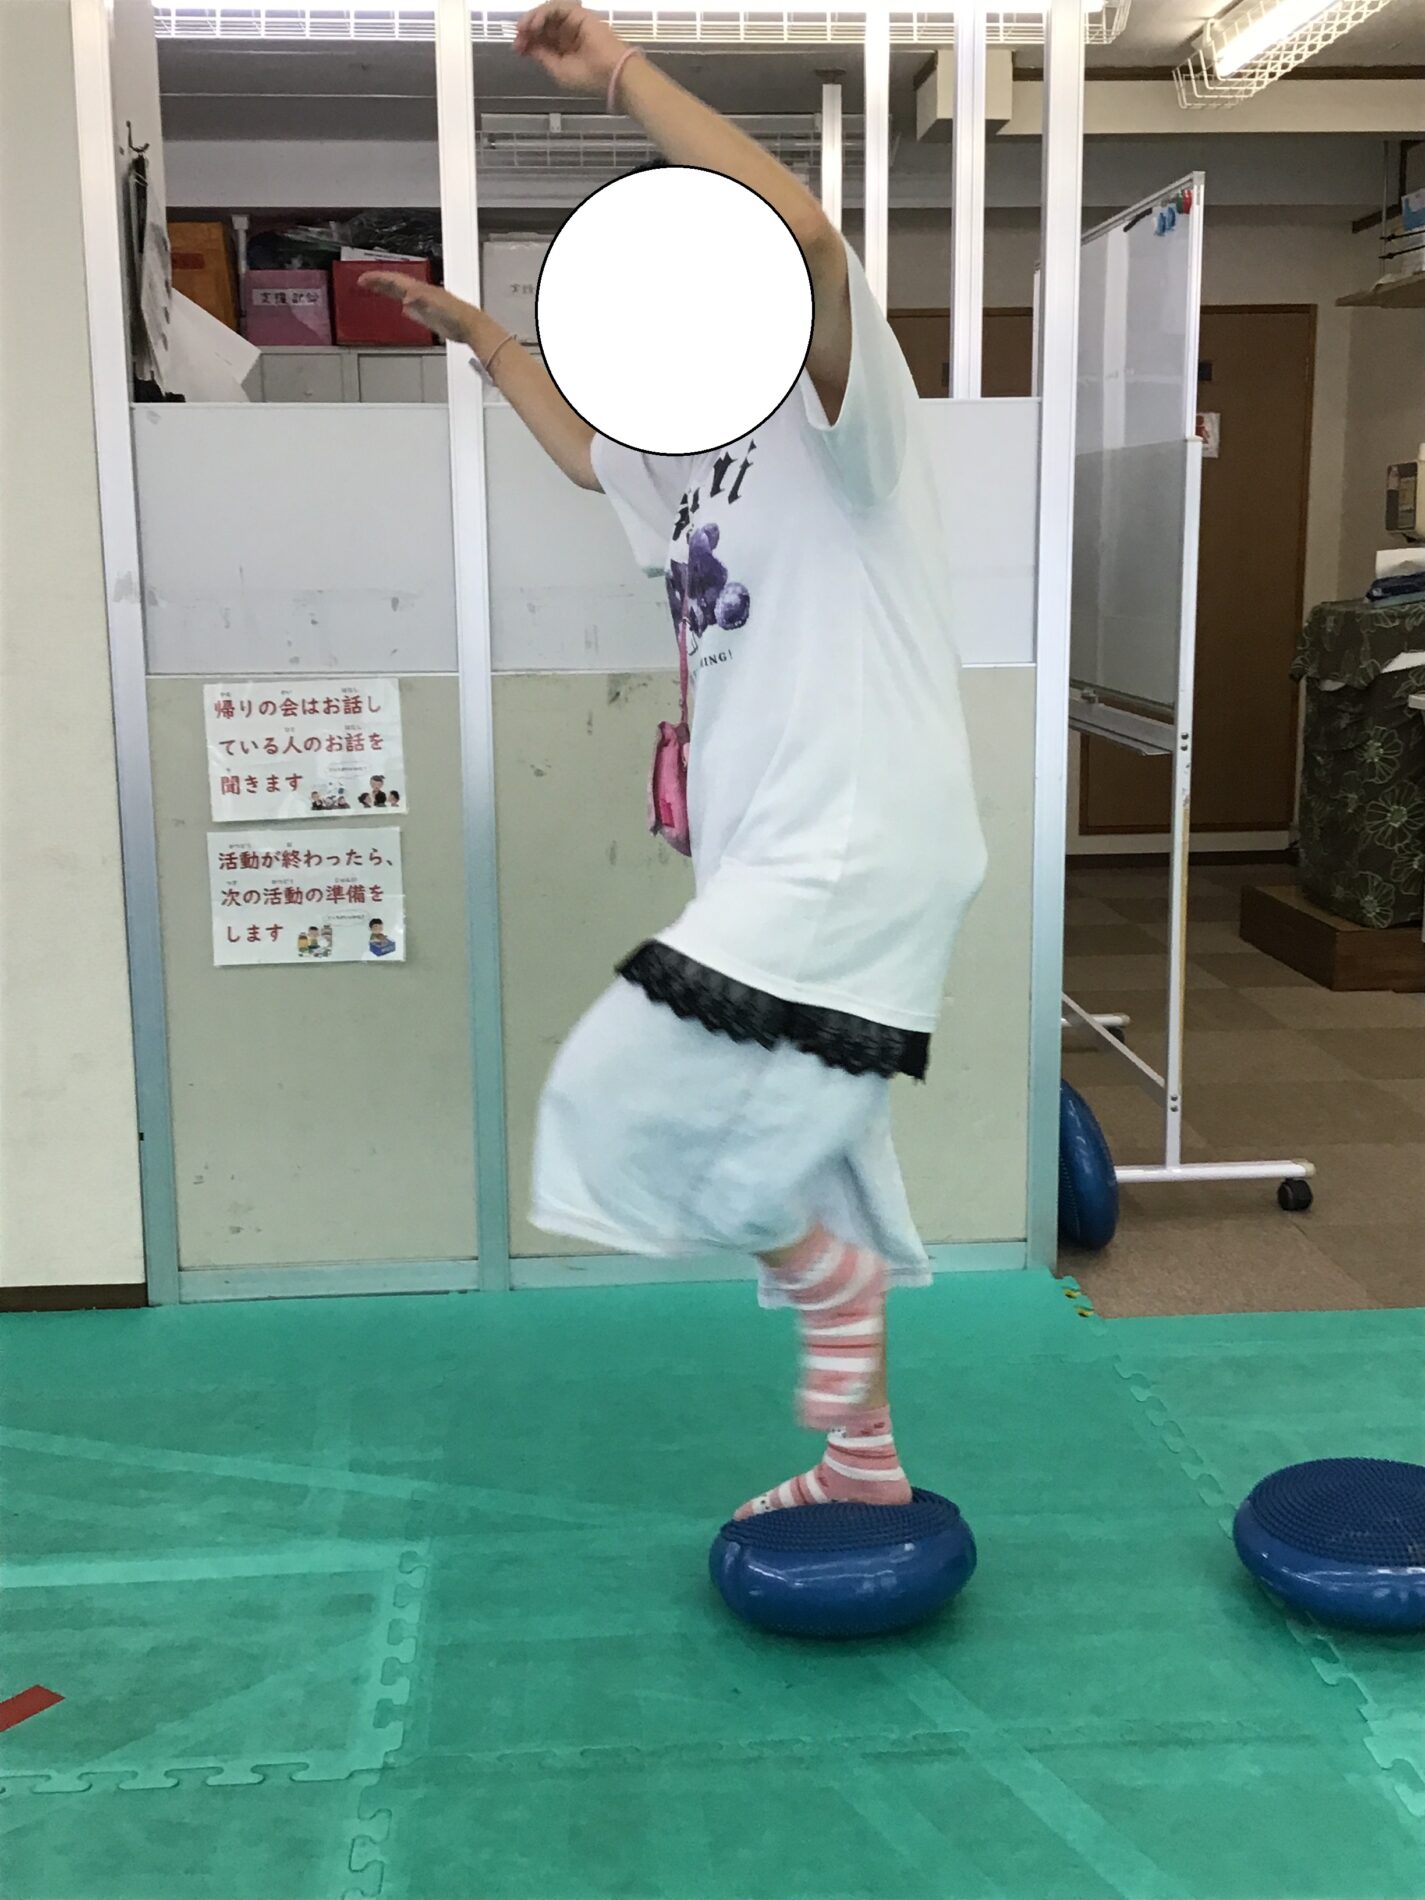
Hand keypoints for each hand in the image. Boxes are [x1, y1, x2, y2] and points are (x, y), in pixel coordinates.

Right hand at [358, 273, 477, 344]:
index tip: (364, 279)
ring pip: (401, 292)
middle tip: (363, 282)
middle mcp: (421, 294)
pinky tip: (401, 306)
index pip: (395, 280)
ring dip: (387, 290)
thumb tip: (405, 298)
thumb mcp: (435, 305)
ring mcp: (424, 303)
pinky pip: (410, 305)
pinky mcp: (429, 314)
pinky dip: (401, 302)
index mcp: (420, 290)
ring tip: (374, 288)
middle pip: (396, 284)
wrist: (471, 326)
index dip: (378, 279)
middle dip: (379, 282)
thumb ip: (420, 300)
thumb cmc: (457, 315)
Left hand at [513, 3, 626, 95]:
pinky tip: (536, 24)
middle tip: (518, 37)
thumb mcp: (557, 70)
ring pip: (547, 13)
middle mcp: (567, 34)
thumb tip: (528, 45)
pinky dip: (543, 14)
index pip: (541, 39)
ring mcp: (572, 23)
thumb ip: (542, 55)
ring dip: (532, 19)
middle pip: (542, 25)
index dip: (527, 41)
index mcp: (563, 49)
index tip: (517, 47)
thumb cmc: (588, 77)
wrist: (610, 73)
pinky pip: (556, 8)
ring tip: (524, 29)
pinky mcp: (578, 13)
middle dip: (527, 30)